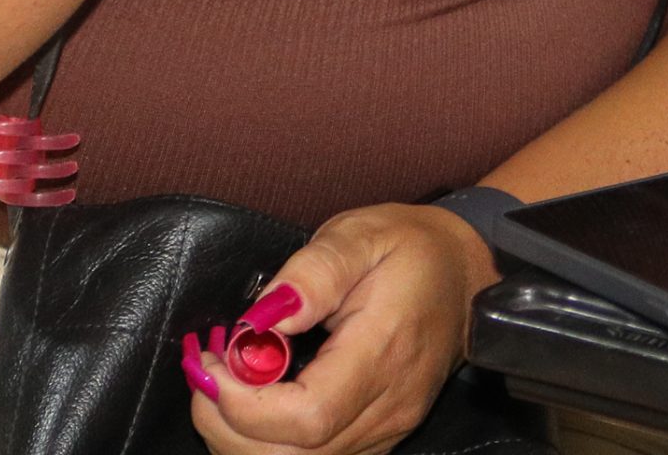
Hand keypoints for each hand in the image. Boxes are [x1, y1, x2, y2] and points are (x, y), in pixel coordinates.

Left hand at [185, 203, 493, 453]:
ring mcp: (384, 431)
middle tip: (203, 375)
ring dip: (243, 439)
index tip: (214, 363)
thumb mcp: (359, 234)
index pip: (309, 417)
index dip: (248, 404)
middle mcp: (386, 408)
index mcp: (382, 353)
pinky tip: (251, 403)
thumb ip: (312, 273)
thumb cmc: (408, 247)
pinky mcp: (376, 437)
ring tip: (222, 383)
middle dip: (230, 428)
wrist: (464, 274)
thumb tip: (262, 318)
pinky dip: (269, 443)